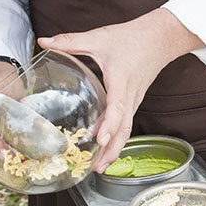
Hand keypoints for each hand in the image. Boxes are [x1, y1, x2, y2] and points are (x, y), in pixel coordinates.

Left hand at [38, 8, 201, 169]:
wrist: (160, 37)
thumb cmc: (132, 38)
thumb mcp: (98, 38)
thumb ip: (70, 41)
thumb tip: (44, 41)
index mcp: (121, 81)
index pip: (118, 107)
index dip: (110, 124)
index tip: (101, 139)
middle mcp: (130, 96)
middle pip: (124, 128)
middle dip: (112, 150)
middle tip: (97, 168)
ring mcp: (134, 100)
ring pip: (126, 129)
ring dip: (115, 148)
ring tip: (100, 166)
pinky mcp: (133, 100)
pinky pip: (126, 122)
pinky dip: (116, 137)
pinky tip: (104, 144)